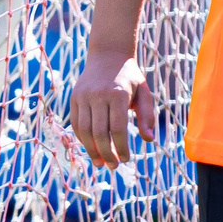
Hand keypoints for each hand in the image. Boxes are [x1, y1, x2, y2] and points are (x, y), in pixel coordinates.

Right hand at [70, 50, 155, 165]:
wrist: (107, 55)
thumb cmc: (130, 77)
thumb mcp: (144, 93)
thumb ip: (147, 116)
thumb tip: (148, 140)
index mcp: (117, 94)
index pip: (117, 128)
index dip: (121, 147)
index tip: (126, 159)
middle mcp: (98, 95)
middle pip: (99, 133)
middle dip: (106, 153)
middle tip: (114, 167)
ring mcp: (83, 96)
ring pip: (84, 130)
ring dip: (91, 150)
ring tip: (101, 163)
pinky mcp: (74, 98)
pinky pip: (76, 123)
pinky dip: (83, 139)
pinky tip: (91, 149)